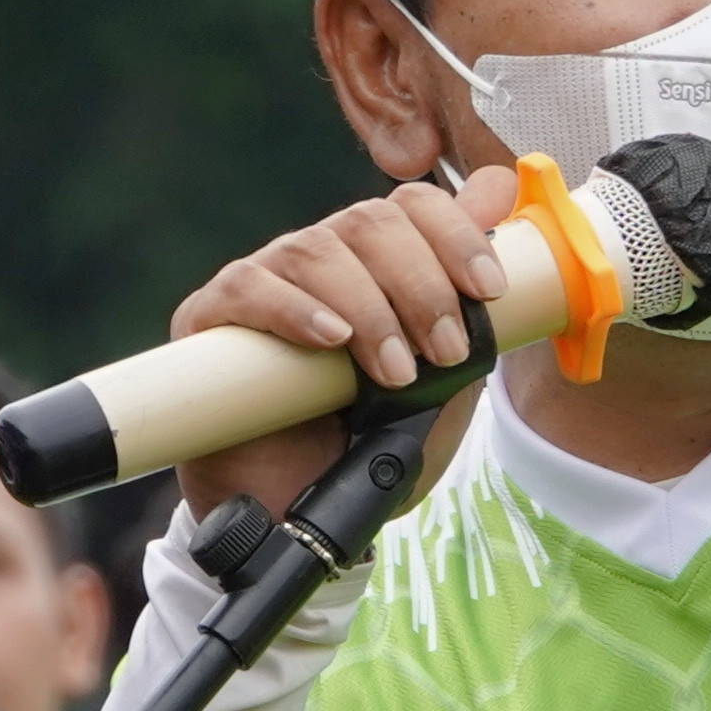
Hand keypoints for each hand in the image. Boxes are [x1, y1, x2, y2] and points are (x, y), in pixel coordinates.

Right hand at [170, 169, 516, 520]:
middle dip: (422, 286)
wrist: (296, 513)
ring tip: (393, 375)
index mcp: (376, 263)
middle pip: (369, 222)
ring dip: (370, 310)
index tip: (489, 291)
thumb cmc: (367, 444)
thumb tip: (500, 197)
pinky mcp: (210, 315)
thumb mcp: (446, 383)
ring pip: (316, 251)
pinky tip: (330, 339)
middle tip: (445, 353)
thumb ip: (475, 308)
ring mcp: (263, 281)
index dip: (456, 235)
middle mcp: (320, 259)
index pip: (413, 206)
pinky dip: (296, 308)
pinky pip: (250, 287)